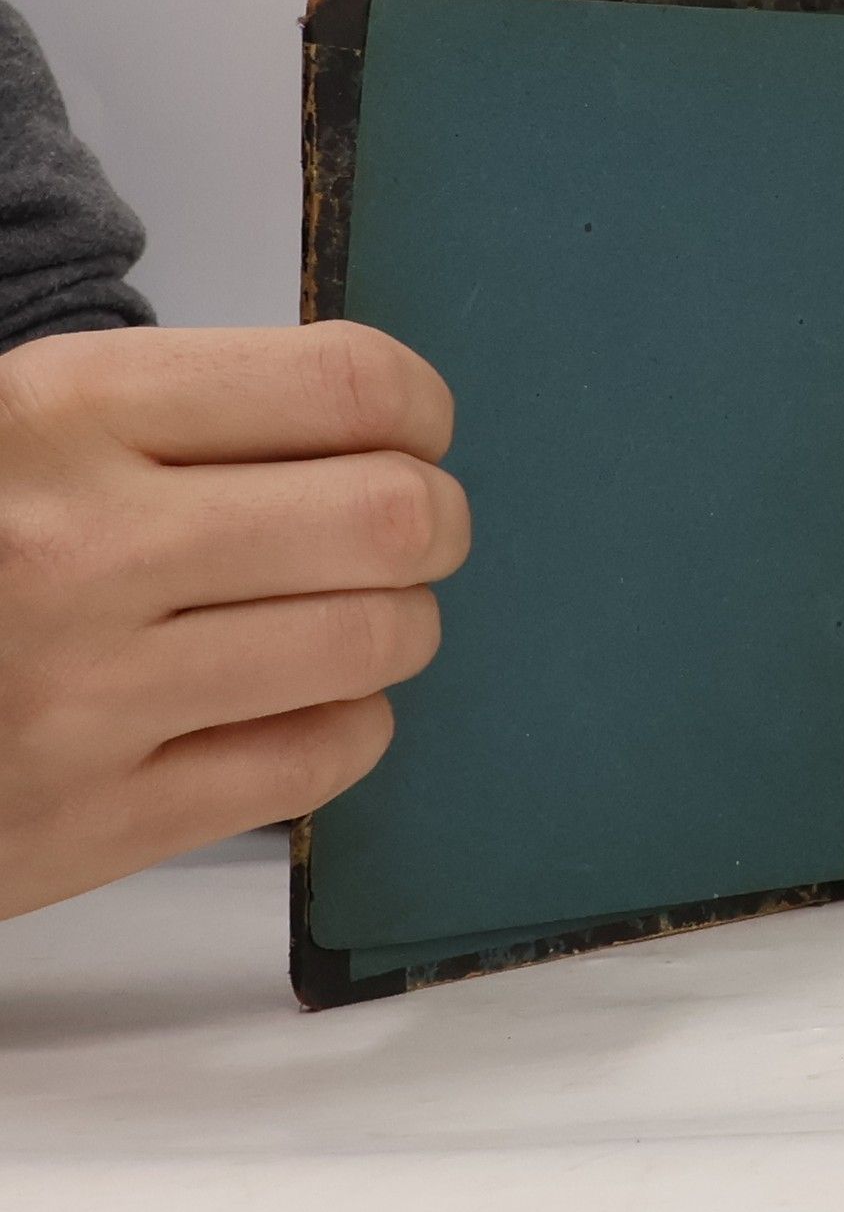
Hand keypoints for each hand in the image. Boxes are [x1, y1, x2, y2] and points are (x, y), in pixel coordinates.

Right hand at [0, 322, 468, 919]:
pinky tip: (299, 696)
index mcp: (63, 412)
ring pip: (375, 642)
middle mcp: (78, 549)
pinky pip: (318, 760)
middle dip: (434, 519)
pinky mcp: (90, 826)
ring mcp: (83, 698)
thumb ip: (186, 412)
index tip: (414, 430)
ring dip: (398, 622)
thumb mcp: (25, 424)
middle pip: (389, 518)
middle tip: (411, 529)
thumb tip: (385, 423)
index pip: (344, 385)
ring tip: (352, 613)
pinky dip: (348, 721)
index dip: (418, 406)